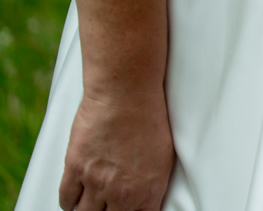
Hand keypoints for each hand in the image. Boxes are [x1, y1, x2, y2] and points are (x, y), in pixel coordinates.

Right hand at [59, 89, 173, 210]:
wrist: (126, 93)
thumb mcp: (164, 156)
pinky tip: (75, 199)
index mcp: (147, 191)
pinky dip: (70, 202)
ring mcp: (96, 182)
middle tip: (108, 207)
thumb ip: (152, 184)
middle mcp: (120, 192)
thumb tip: (146, 199)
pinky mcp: (75, 169)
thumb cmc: (150, 117)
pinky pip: (66, 199)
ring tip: (91, 206)